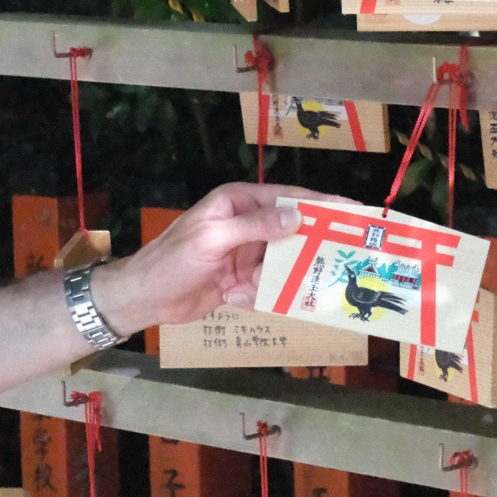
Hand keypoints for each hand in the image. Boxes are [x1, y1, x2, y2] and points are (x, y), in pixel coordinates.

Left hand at [93, 183, 354, 333]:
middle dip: (310, 244)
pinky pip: (269, 283)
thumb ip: (255, 226)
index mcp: (238, 202)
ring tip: (290, 283)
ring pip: (283, 260)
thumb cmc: (173, 260)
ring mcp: (245, 251)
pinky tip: (250, 297)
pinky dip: (264, 292)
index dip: (320, 203)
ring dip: (284, 274)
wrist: (144, 298)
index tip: (352, 209)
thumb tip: (297, 215)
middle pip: (291, 230)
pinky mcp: (242, 278)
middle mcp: (245, 223)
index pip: (287, 197)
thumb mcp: (213, 238)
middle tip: (342, 254)